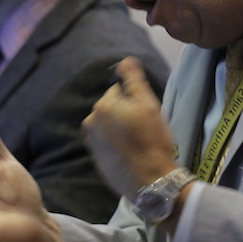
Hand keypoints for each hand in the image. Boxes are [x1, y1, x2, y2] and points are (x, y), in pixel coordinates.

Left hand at [83, 57, 177, 198]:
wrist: (151, 180)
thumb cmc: (152, 139)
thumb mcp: (148, 104)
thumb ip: (133, 80)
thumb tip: (124, 61)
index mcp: (102, 106)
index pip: (119, 91)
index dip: (135, 100)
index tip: (146, 114)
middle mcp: (90, 122)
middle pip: (112, 108)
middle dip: (125, 114)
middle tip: (144, 128)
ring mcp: (91, 143)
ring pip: (109, 126)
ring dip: (120, 129)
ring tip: (139, 142)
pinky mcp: (96, 160)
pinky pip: (107, 144)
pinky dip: (117, 145)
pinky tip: (132, 153)